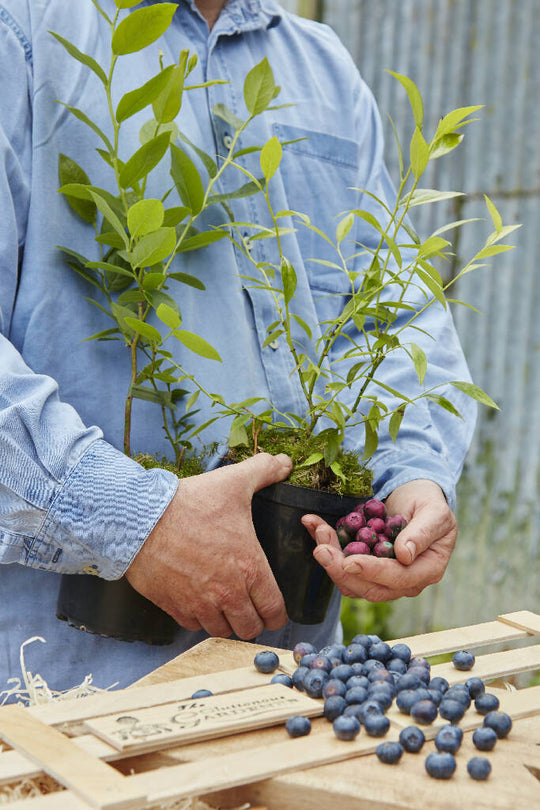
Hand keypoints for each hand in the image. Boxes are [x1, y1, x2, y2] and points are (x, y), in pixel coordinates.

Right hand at [126, 453, 291, 638]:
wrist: (140, 518)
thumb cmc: (190, 502)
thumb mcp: (233, 481)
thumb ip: (264, 470)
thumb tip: (285, 463)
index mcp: (249, 568)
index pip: (274, 611)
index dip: (277, 612)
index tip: (272, 605)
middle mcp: (227, 593)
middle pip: (249, 628)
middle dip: (252, 619)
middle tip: (248, 604)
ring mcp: (199, 604)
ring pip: (221, 631)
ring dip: (225, 620)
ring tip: (224, 603)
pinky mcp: (173, 607)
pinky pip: (193, 625)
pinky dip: (198, 617)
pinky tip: (199, 599)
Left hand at [301, 479, 456, 601]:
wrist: (415, 497)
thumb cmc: (429, 503)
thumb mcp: (434, 512)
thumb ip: (423, 533)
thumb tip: (405, 555)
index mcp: (427, 570)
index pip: (398, 578)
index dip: (373, 572)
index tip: (350, 562)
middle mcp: (404, 580)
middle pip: (369, 588)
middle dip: (341, 570)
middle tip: (321, 549)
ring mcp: (381, 576)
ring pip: (350, 581)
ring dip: (330, 559)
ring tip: (319, 530)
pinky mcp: (362, 566)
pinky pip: (341, 565)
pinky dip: (327, 545)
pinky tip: (313, 525)